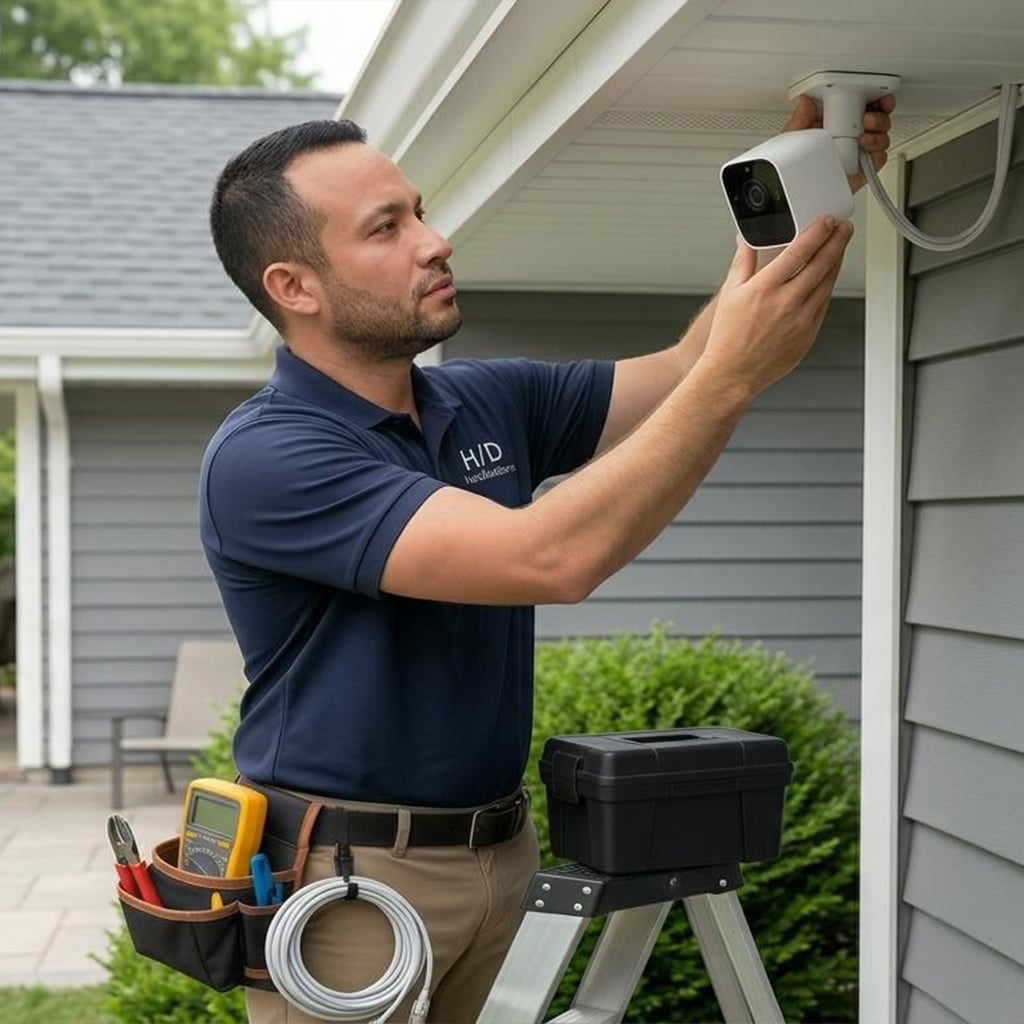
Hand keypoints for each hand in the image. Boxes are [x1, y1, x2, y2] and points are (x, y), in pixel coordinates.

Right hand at [702, 216, 854, 397]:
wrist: (733, 373)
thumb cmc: (727, 338)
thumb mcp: (729, 294)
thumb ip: (742, 263)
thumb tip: (745, 241)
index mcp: (765, 288)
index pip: (799, 251)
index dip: (817, 232)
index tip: (826, 220)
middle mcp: (786, 302)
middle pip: (821, 263)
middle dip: (836, 241)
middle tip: (843, 228)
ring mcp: (801, 319)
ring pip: (828, 283)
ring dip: (836, 261)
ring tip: (839, 247)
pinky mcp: (809, 333)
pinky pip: (824, 304)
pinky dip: (828, 286)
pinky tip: (827, 277)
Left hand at [784, 93, 894, 192]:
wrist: (798, 193)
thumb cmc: (795, 165)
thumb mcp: (794, 137)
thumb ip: (801, 118)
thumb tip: (805, 101)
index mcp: (837, 121)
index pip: (862, 104)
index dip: (873, 97)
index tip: (875, 95)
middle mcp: (851, 135)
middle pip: (878, 116)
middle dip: (881, 111)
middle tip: (871, 114)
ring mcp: (858, 151)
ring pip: (881, 135)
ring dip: (878, 130)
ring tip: (864, 133)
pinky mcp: (863, 168)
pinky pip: (879, 157)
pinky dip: (878, 151)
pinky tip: (865, 147)